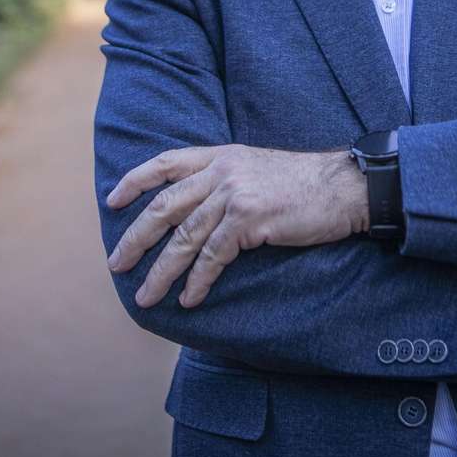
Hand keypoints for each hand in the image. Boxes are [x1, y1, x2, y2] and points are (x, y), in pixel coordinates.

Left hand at [106, 145, 366, 308]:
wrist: (344, 186)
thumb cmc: (305, 185)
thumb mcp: (257, 169)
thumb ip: (226, 180)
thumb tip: (199, 208)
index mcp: (220, 156)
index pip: (164, 163)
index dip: (134, 181)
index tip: (113, 201)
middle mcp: (221, 171)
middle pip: (164, 206)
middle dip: (136, 238)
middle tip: (117, 264)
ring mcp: (234, 193)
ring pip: (184, 237)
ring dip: (162, 271)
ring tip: (146, 296)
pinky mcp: (250, 218)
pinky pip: (213, 256)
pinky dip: (198, 280)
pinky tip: (190, 299)